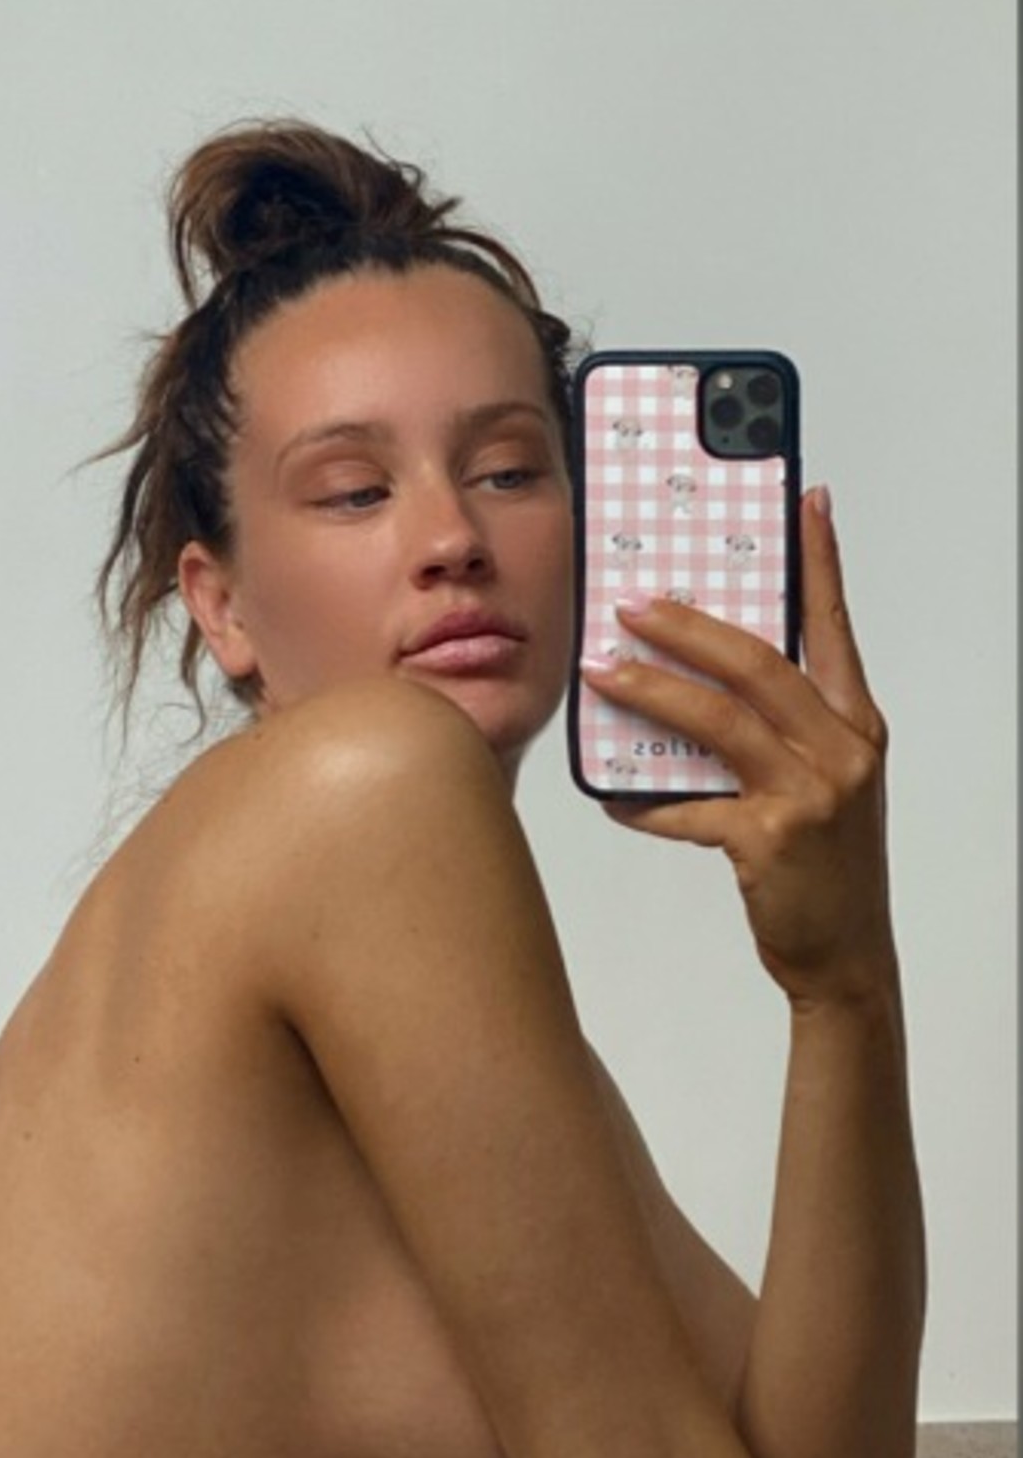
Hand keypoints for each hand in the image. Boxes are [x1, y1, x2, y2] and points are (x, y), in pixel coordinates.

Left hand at [580, 488, 897, 1007]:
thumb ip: (778, 731)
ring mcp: (810, 793)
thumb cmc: (827, 865)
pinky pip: (688, 806)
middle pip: (757, 663)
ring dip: (652, 690)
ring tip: (602, 672)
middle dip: (687, 626)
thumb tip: (696, 680)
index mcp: (856, 723)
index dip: (821, 562)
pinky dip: (643, 801)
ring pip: (717, 720)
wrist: (848, 956)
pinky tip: (611, 797)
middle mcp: (842, 748)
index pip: (833, 626)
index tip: (807, 501)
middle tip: (631, 603)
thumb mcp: (821, 784)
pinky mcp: (770, 840)